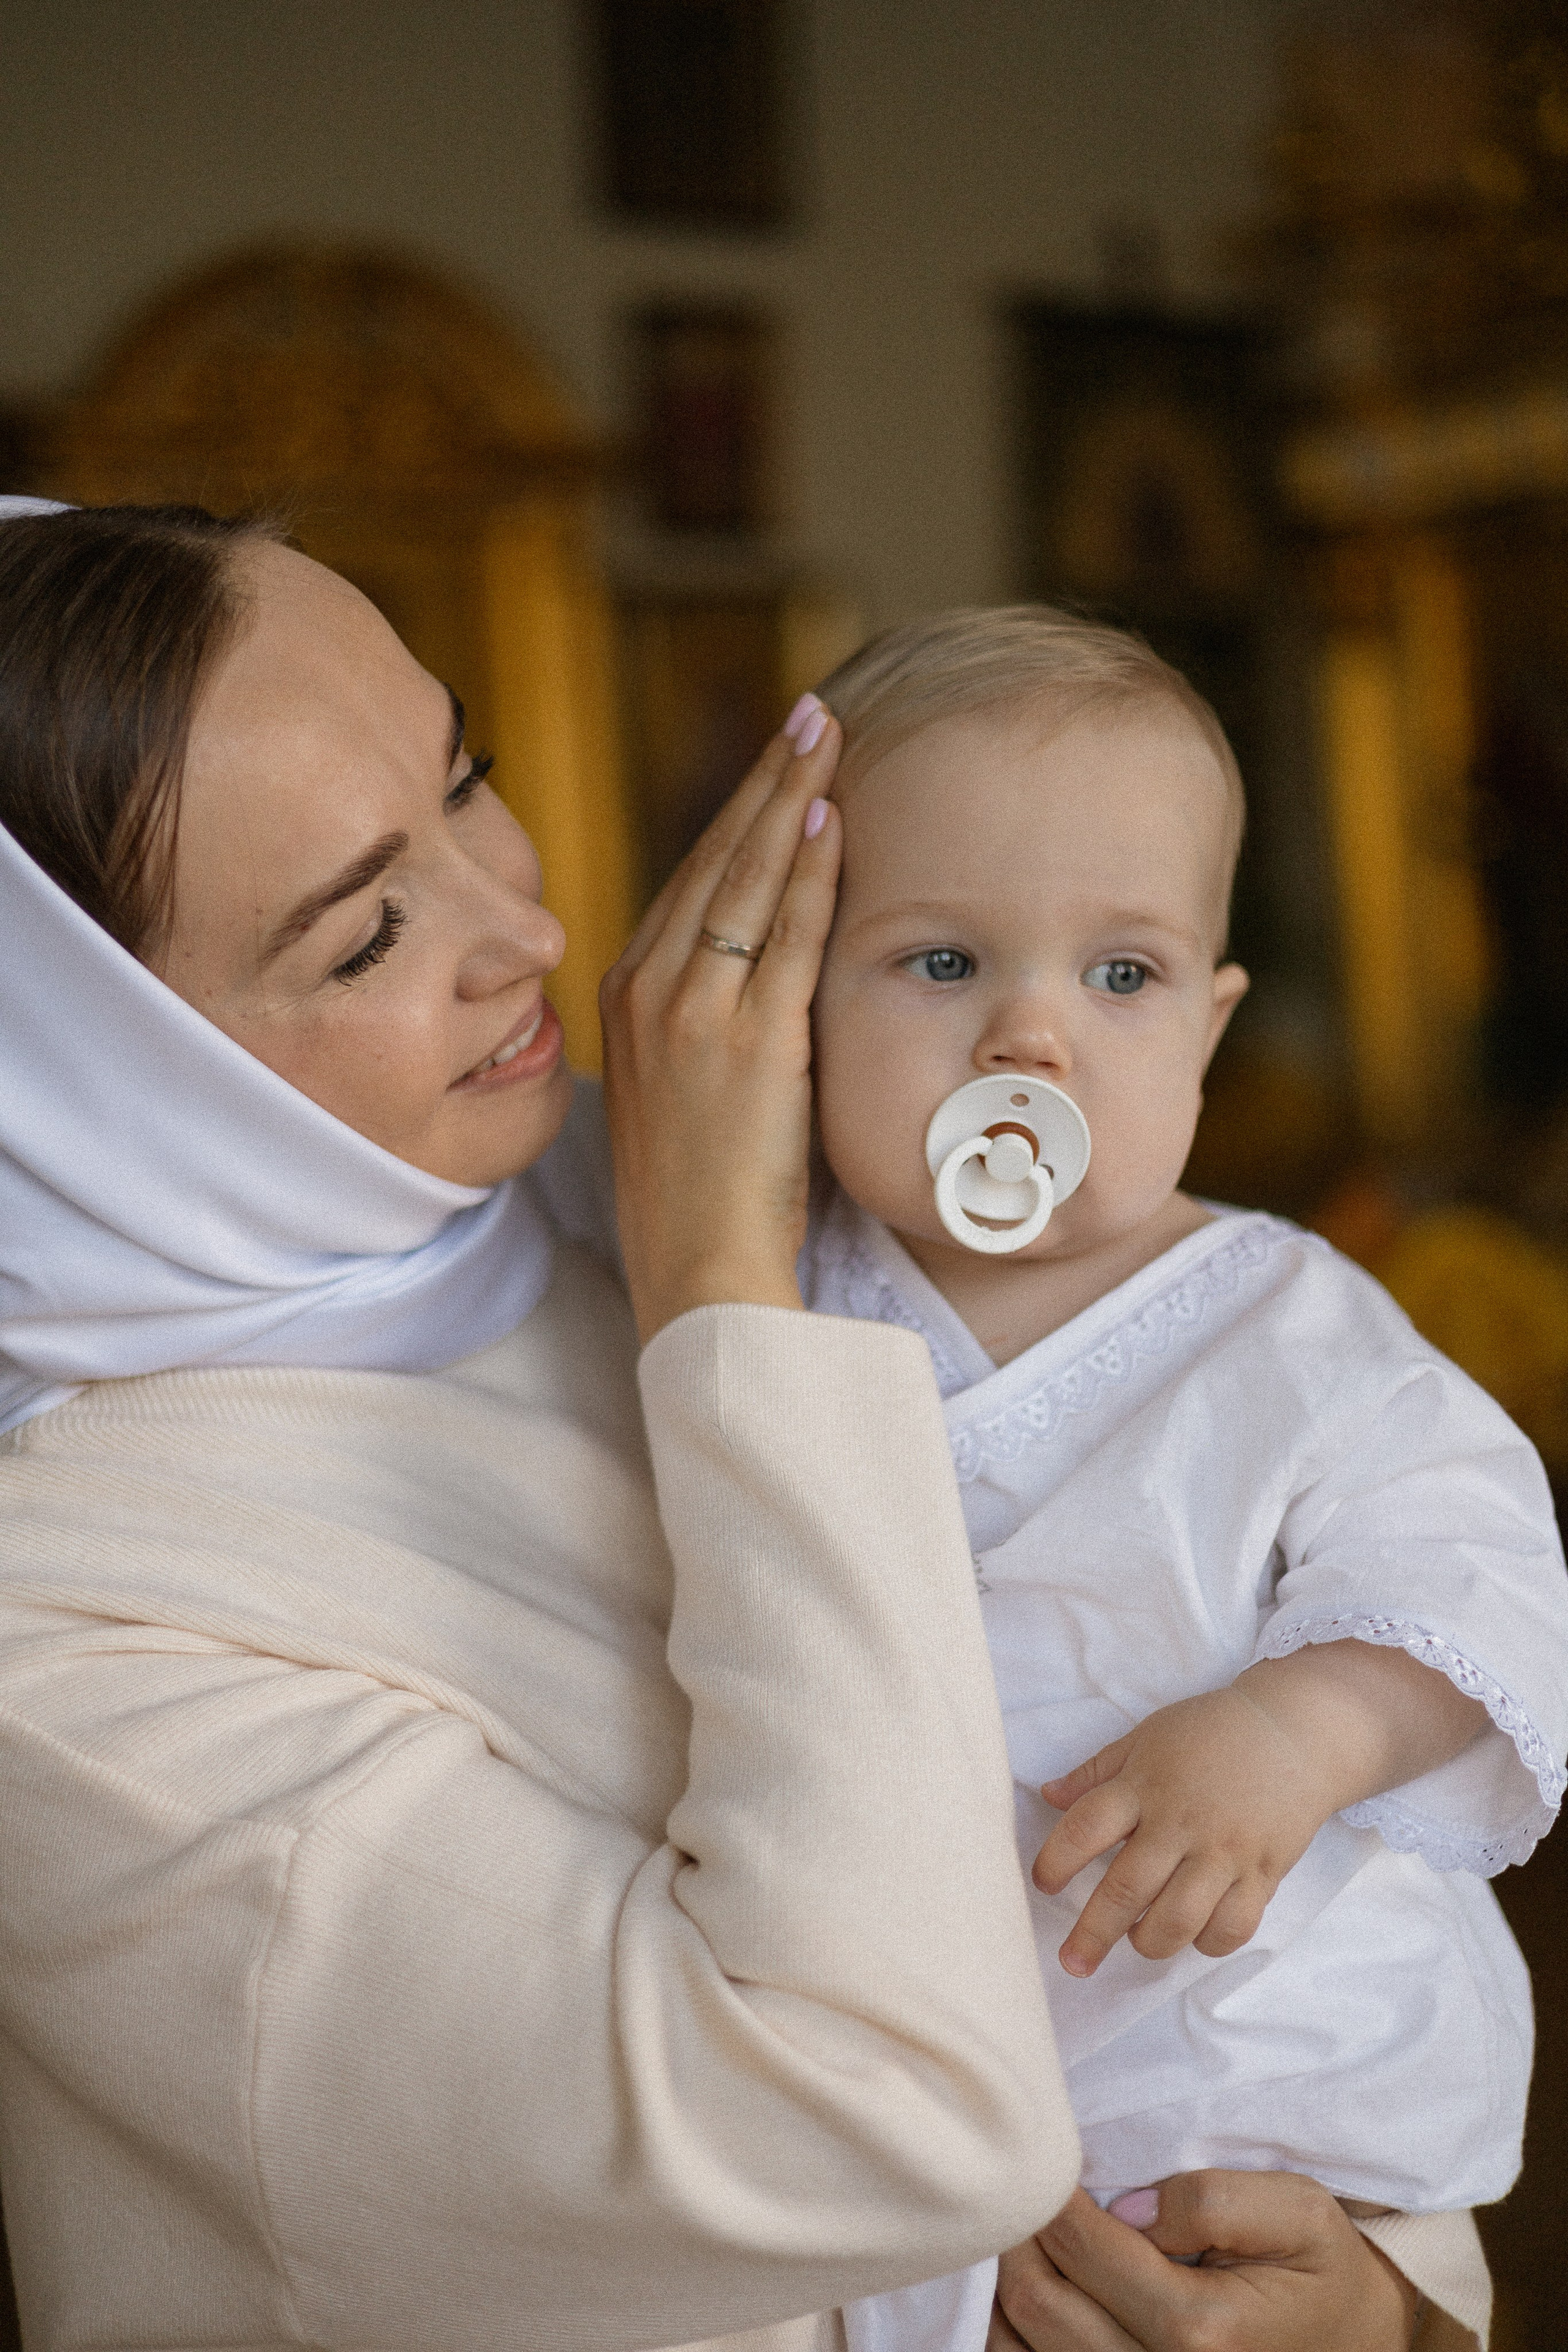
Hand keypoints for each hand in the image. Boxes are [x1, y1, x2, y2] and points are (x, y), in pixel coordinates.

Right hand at [599, 700, 841, 1342]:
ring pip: (749, 880)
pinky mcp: (745, 1040)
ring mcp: (694, 1011)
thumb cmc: (701, 1194)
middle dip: (767, 780)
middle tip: (812, 713)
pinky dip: (810, 871)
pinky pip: (786, 935)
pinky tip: (833, 817)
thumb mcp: (686, 1087)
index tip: (777, 763)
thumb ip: (708, 1021)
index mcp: (630, 996)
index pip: (692, 880)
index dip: (739, 815)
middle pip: (718, 860)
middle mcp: (650, 989)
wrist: (696, 1268)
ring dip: (792, 798)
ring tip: (829, 735)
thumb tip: (757, 977)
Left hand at [989, 2176, 1418, 2351]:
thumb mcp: (1301, 2212)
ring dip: (1009, 2284)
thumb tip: (1130, 2207)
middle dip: (1019, 2235)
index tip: (1044, 2157)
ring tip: (1024, 2234)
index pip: (1084, 2250)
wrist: (1356, 2345)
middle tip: (1024, 2187)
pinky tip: (1034, 2286)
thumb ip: (1216, 2200)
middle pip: (1039, 2304)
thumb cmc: (1324, 2271)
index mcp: (1202, 2329)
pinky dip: (1016, 2332)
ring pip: (1023, 2346)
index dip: (1051, 2196)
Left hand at [1035, 1639, 1489, 1977]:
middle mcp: (1182, 1822)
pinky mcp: (1263, 1873)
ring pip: (1179, 1919)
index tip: (1042, 1884)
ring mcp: (1225, 1851)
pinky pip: (1233, 1926)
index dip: (1056, 1861)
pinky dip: (1208, 1943)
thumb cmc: (1211, 1731)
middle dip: (1092, 1933)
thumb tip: (1047, 1796)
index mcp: (1145, 1784)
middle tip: (1072, 1962)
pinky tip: (1192, 1936)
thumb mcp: (1146, 1737)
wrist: (1295, 1731)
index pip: (1086, 1828)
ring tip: (1136, 1942)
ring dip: (1149, 1943)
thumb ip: (1096, 1771)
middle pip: (1127, 1888)